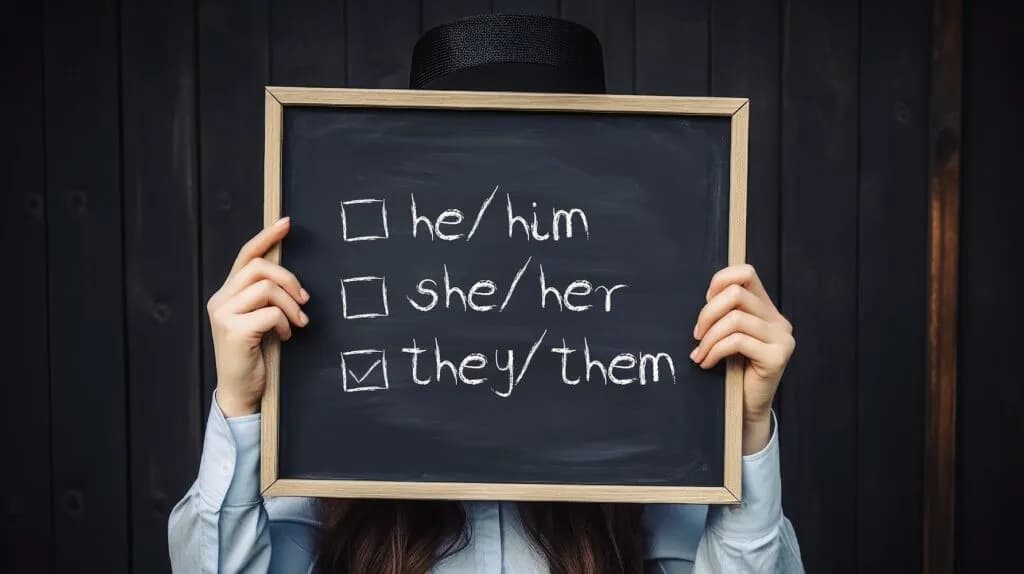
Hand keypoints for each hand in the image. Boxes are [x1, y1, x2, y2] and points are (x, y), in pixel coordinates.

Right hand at [208, 217, 309, 416]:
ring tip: (297, 322)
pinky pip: (270, 312)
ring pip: (267, 288)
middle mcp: (220, 300)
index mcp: (226, 294)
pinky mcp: (234, 331)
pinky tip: (285, 336)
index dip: (266, 236)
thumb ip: (267, 298)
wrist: (241, 392)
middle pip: (259, 267)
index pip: (246, 255)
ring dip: (291, 305)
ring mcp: (224, 315)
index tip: (287, 223)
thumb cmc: (256, 356)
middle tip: (304, 300)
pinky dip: (285, 323)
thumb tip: (292, 278)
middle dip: (289, 279)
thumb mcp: (261, 320)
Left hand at [691, 264, 794, 453]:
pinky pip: (738, 341)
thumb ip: (723, 314)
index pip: (746, 273)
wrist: (744, 408)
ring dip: (708, 338)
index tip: (704, 304)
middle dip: (707, 314)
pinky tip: (707, 363)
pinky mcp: (778, 356)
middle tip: (696, 336)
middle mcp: (778, 320)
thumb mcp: (726, 336)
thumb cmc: (731, 370)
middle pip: (736, 294)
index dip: (720, 281)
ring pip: (735, 319)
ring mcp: (782, 338)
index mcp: (766, 309)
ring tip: (699, 354)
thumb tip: (707, 296)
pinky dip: (715, 351)